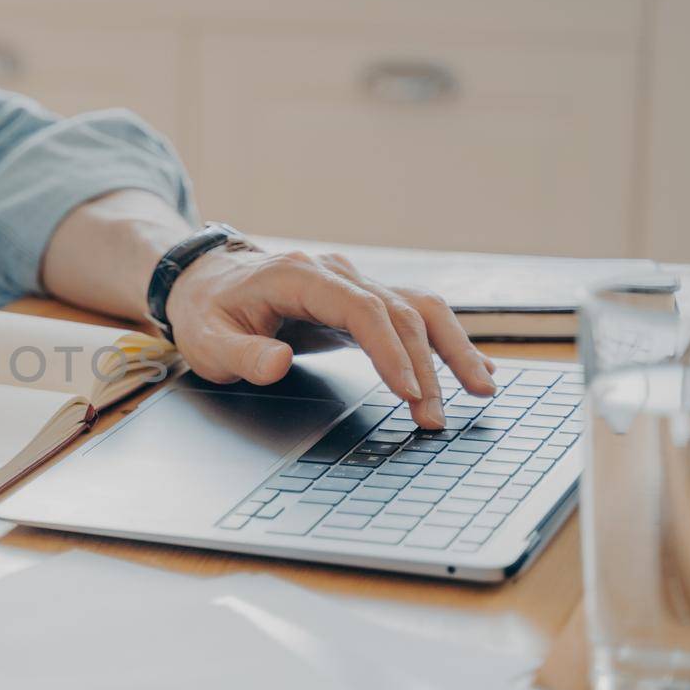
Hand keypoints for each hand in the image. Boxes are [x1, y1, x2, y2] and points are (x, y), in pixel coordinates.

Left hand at [165, 247, 495, 427]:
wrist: (206, 284)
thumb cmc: (208, 313)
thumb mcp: (207, 341)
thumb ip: (240, 355)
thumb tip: (277, 363)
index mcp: (299, 276)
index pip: (361, 308)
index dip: (389, 349)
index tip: (407, 389)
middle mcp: (336, 273)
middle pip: (399, 311)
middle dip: (424, 366)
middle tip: (434, 416)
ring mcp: (354, 284)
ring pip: (418, 308)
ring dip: (452, 349)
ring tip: (482, 390)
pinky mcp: (362, 302)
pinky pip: (413, 316)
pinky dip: (445, 342)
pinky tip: (473, 370)